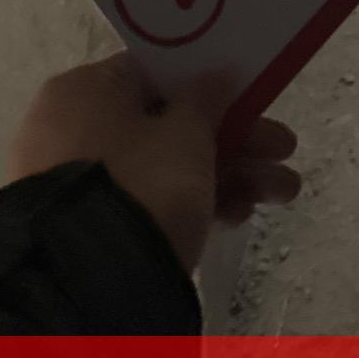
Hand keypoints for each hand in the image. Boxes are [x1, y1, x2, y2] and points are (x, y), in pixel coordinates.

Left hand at [11, 54, 300, 272]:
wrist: (89, 285)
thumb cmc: (142, 183)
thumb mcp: (186, 136)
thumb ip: (207, 100)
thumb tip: (216, 75)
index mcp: (86, 90)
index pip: (156, 72)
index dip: (209, 83)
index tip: (252, 98)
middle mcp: (74, 128)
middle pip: (168, 122)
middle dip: (235, 138)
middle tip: (284, 149)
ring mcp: (82, 180)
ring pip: (166, 165)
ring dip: (229, 174)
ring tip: (283, 192)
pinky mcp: (92, 225)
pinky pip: (150, 199)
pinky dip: (195, 202)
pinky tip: (241, 215)